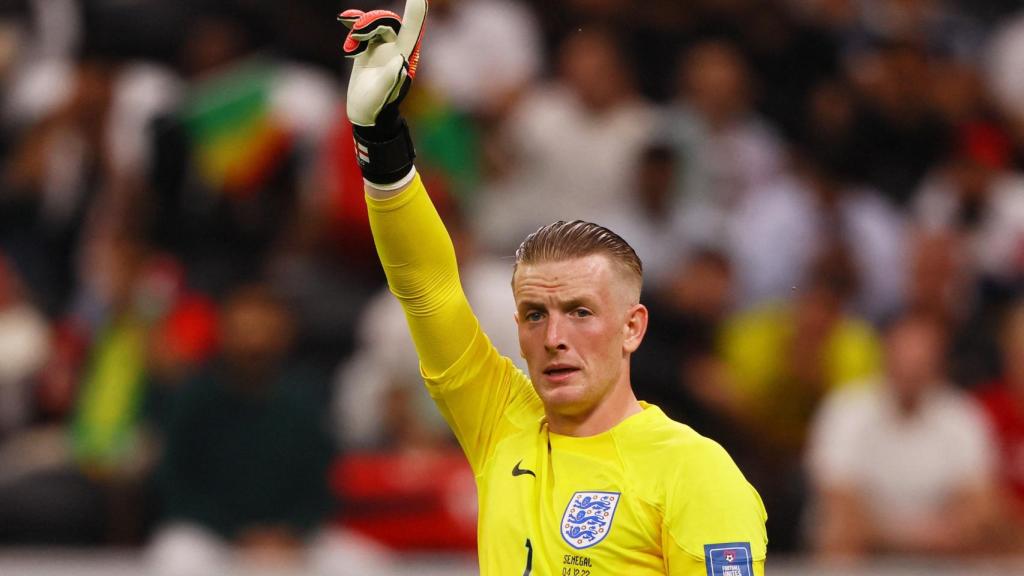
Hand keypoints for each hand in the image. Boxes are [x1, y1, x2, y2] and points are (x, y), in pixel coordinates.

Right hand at [339, 0, 426, 137]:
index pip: (413, 28)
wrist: (365, 113)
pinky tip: (344, 18)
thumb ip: (391, 78)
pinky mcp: (368, 48)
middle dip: (371, 23)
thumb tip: (401, 60)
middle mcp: (396, 47)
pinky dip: (353, 22)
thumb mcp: (382, 95)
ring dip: (359, 28)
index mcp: (404, 56)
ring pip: (373, 23)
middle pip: (388, 21)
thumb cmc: (376, 106)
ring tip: (350, 49)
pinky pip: (362, 28)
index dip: (416, 10)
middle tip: (356, 37)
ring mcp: (382, 46)